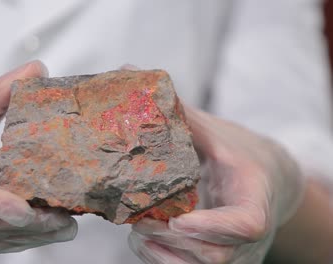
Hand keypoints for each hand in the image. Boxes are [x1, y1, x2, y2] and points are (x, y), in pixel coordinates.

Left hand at [129, 105, 303, 262]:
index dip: (212, 227)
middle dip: (172, 240)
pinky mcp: (220, 257)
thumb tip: (136, 80)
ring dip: (162, 252)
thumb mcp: (216, 133)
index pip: (246, 224)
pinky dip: (161, 259)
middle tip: (140, 220)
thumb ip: (181, 115)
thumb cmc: (239, 155)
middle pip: (215, 253)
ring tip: (137, 230)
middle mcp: (248, 233)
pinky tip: (142, 240)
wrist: (264, 180)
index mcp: (253, 196)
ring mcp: (236, 251)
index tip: (178, 220)